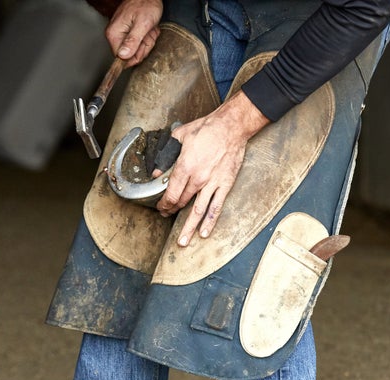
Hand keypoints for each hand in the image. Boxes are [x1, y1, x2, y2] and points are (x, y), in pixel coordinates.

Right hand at [105, 0, 162, 64]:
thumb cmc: (145, 3)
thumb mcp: (143, 24)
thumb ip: (133, 41)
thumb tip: (123, 56)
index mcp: (114, 34)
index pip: (122, 58)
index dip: (136, 55)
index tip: (143, 43)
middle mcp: (115, 35)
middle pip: (130, 55)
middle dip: (144, 46)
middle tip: (148, 33)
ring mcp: (121, 34)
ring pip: (136, 50)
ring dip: (147, 41)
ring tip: (148, 29)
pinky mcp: (127, 33)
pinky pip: (138, 43)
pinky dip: (146, 37)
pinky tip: (148, 29)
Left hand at [155, 91, 270, 245]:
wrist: (232, 126)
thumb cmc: (207, 129)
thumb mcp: (180, 136)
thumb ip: (167, 154)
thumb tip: (157, 171)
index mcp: (185, 167)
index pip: (171, 193)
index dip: (163, 203)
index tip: (160, 207)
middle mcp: (198, 179)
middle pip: (181, 202)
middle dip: (172, 211)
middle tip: (166, 216)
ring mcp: (213, 184)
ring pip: (198, 211)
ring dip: (188, 227)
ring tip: (182, 241)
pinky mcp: (225, 185)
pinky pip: (216, 207)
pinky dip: (210, 222)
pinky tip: (204, 233)